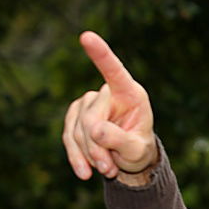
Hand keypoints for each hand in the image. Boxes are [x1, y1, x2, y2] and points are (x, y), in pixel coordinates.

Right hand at [63, 31, 156, 181]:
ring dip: (89, 155)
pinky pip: (68, 137)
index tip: (86, 36)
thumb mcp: (136, 150)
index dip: (101, 55)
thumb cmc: (139, 149)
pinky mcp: (75, 116)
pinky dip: (76, 157)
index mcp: (130, 93)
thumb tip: (94, 131)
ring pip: (77, 131)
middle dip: (97, 148)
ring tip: (107, 170)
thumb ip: (120, 140)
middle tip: (110, 169)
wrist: (130, 159)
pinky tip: (85, 173)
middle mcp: (107, 93)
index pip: (114, 71)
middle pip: (91, 119)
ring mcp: (88, 103)